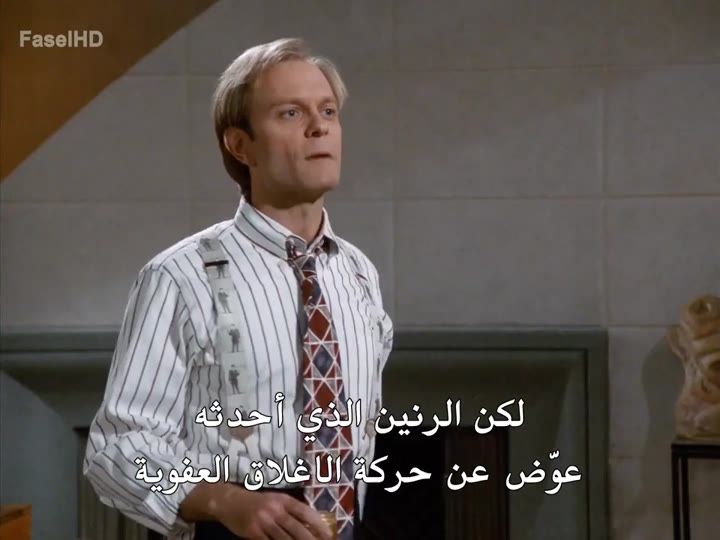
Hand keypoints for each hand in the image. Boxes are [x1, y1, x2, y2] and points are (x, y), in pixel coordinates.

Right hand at [215, 488, 332, 539]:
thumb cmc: (257, 502)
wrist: (230, 501)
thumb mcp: (276, 500)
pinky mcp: (253, 532)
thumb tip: (312, 524)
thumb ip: (292, 510)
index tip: (328, 535)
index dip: (318, 525)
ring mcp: (264, 521)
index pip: (305, 512)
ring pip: (285, 539)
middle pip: (297, 529)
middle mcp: (275, 509)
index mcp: (284, 500)